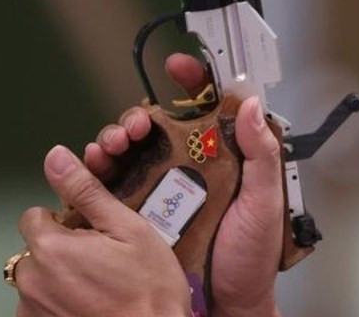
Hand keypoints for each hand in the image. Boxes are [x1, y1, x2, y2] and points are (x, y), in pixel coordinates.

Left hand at [14, 146, 191, 316]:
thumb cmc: (149, 290)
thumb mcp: (128, 228)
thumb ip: (85, 190)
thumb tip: (56, 157)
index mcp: (51, 248)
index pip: (35, 216)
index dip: (65, 220)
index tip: (91, 234)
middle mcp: (32, 281)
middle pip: (36, 249)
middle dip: (62, 250)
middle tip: (101, 262)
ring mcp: (32, 310)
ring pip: (39, 278)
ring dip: (59, 278)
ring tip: (98, 287)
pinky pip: (41, 306)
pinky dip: (58, 303)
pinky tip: (89, 306)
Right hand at [86, 54, 283, 316]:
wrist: (228, 304)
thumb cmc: (253, 257)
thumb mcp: (264, 201)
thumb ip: (262, 153)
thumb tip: (252, 103)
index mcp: (222, 157)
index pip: (204, 107)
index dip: (191, 81)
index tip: (176, 66)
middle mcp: (188, 168)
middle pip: (155, 126)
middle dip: (137, 116)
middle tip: (136, 126)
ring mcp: (161, 191)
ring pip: (129, 151)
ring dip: (113, 139)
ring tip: (112, 145)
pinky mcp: (139, 215)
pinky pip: (112, 186)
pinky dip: (97, 170)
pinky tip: (94, 166)